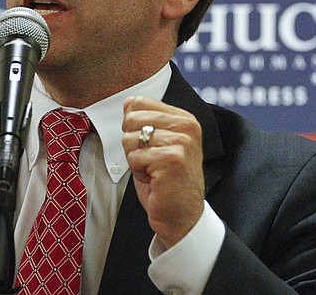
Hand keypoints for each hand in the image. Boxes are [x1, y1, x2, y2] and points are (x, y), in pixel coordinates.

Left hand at [122, 96, 204, 248]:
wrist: (181, 215)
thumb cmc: (167, 181)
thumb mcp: (156, 144)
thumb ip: (144, 120)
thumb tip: (128, 101)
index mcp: (184, 118)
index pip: (139, 102)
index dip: (134, 126)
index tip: (150, 145)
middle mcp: (187, 127)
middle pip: (131, 119)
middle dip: (132, 144)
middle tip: (151, 161)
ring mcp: (181, 143)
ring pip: (130, 139)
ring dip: (135, 160)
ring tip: (153, 171)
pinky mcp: (172, 160)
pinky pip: (134, 157)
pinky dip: (138, 172)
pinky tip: (155, 180)